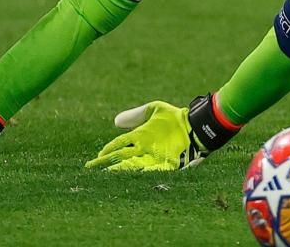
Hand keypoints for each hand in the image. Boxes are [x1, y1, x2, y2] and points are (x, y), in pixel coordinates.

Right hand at [86, 101, 202, 171]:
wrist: (195, 125)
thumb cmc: (174, 117)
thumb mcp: (154, 110)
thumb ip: (137, 114)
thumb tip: (116, 122)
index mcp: (140, 136)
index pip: (119, 144)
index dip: (108, 150)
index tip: (97, 156)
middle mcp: (145, 149)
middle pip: (122, 157)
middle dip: (108, 164)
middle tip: (93, 171)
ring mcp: (155, 157)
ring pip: (134, 166)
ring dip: (122, 171)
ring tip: (109, 176)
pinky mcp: (168, 165)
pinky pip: (154, 172)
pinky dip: (145, 175)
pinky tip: (135, 179)